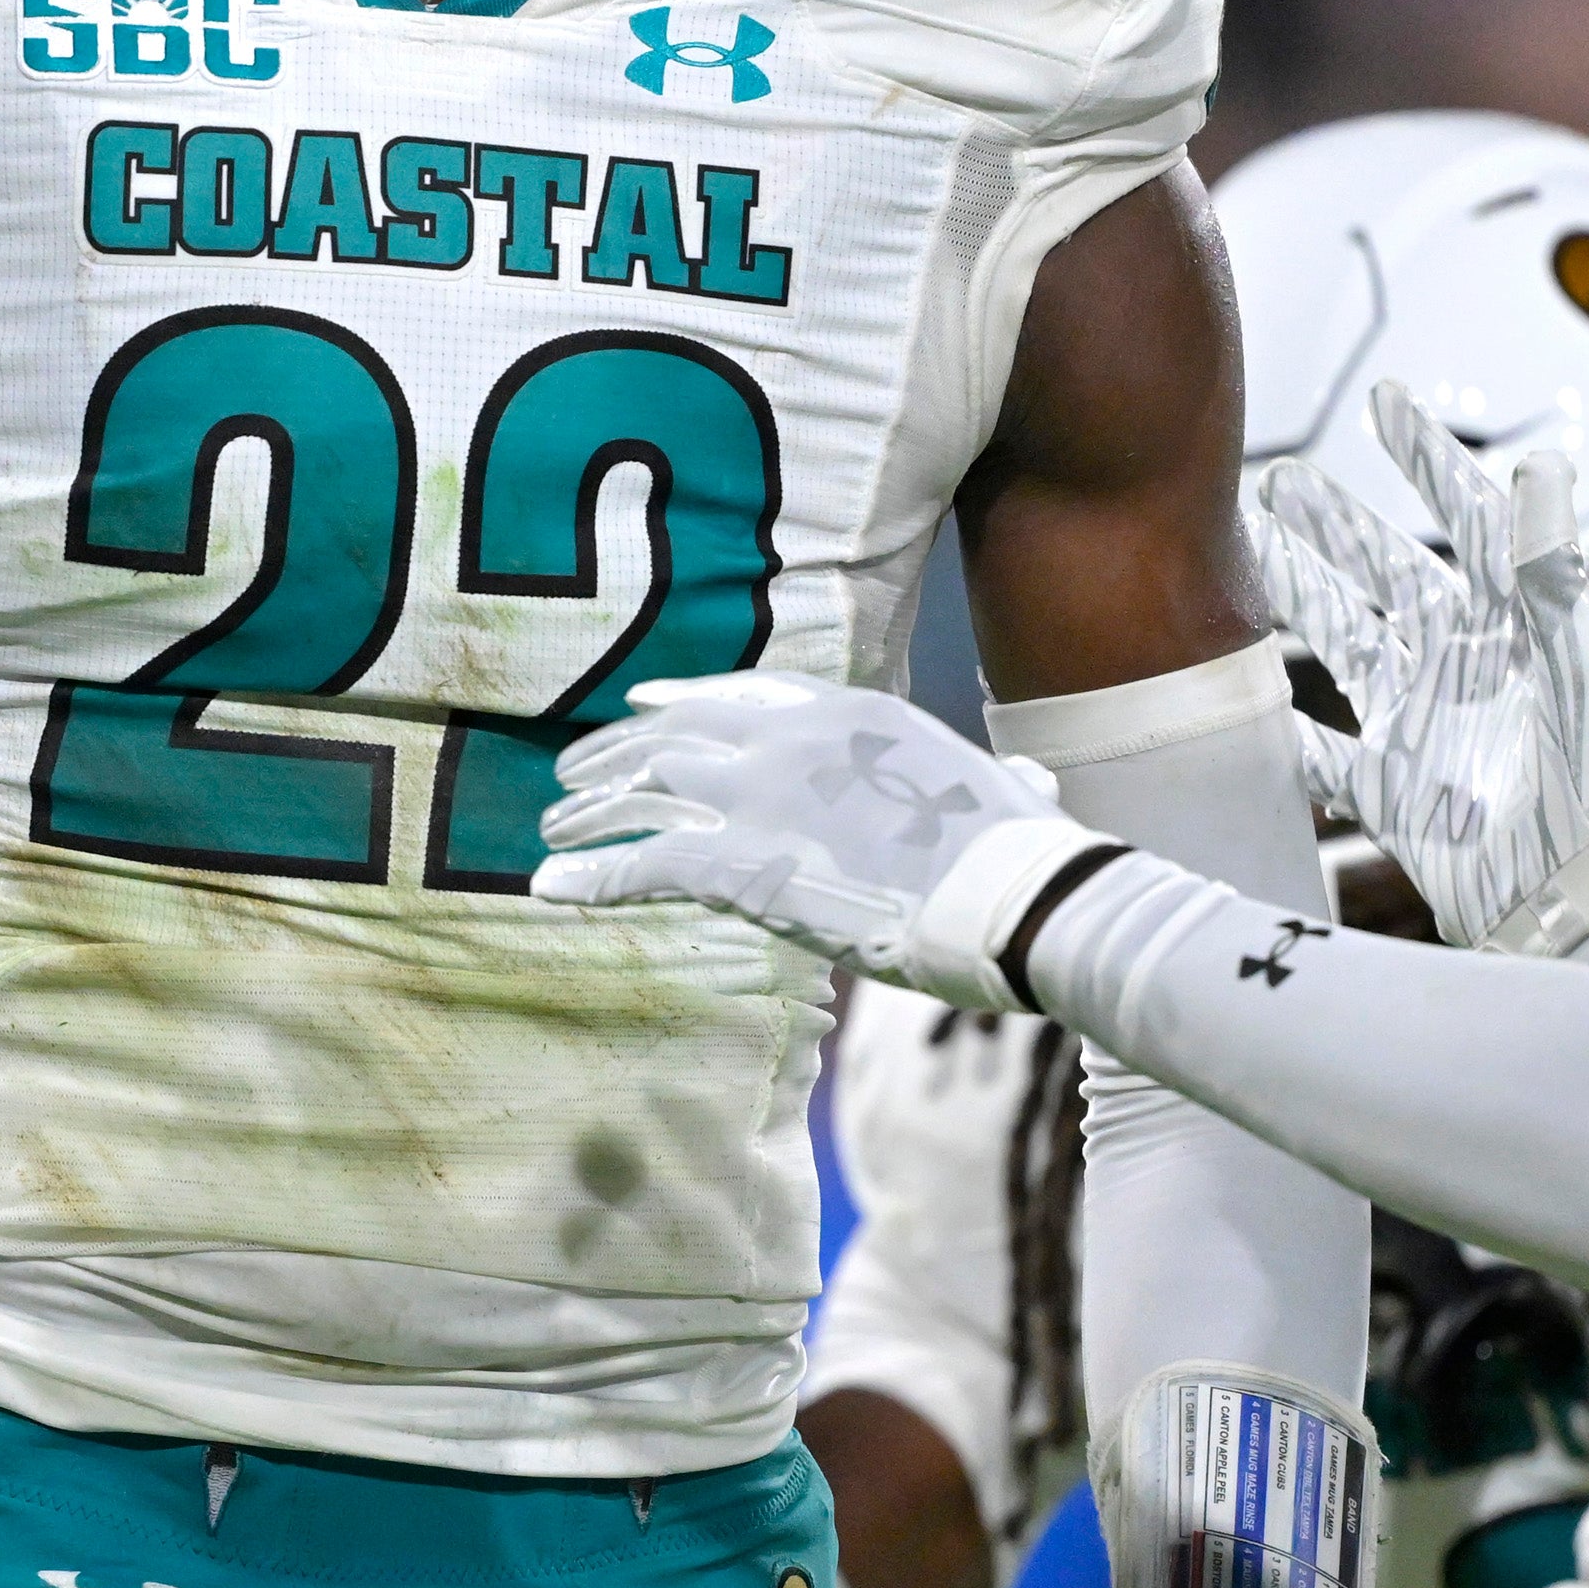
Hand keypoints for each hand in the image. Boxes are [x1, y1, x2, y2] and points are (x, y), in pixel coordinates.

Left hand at [535, 670, 1081, 1006]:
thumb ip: (999, 786)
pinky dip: (592, 873)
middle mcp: (795, 740)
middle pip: (678, 734)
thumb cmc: (1026, 858)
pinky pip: (645, 863)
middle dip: (617, 753)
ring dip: (592, 809)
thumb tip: (1037, 791)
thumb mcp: (1010, 796)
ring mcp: (764, 797)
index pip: (746, 693)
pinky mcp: (744, 864)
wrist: (1014, 894)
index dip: (685, 700)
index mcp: (853, 714)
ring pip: (647, 790)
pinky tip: (552, 885)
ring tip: (553, 829)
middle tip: (572, 774)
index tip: (643, 709)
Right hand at [1261, 384, 1588, 952]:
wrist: (1569, 896)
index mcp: (1515, 621)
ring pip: (1340, 638)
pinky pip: (1320, 746)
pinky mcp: (1387, 784)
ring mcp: (1419, 718)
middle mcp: (1462, 659)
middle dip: (1334, 522)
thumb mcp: (1579, 662)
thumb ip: (1552, 568)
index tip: (1388, 401)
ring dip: (1296, 593)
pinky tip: (1245, 691)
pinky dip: (1283, 723)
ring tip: (1247, 547)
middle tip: (1281, 477)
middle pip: (1383, 571)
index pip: (1467, 519)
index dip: (1426, 459)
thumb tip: (1542, 464)